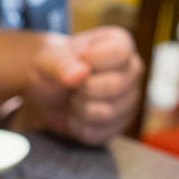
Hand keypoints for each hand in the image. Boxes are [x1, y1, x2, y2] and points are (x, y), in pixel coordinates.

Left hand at [16, 26, 142, 144]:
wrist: (46, 91)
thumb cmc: (52, 66)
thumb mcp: (49, 59)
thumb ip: (61, 63)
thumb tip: (80, 73)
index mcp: (120, 44)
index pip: (118, 53)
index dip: (91, 61)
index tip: (76, 61)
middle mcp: (131, 70)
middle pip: (115, 85)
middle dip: (83, 89)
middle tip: (71, 84)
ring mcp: (129, 99)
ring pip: (108, 113)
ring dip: (80, 109)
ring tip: (73, 98)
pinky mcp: (119, 125)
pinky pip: (99, 134)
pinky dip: (79, 127)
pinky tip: (74, 115)